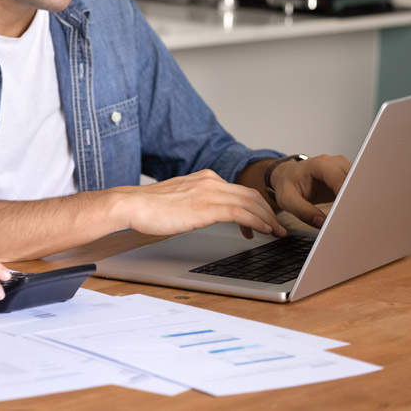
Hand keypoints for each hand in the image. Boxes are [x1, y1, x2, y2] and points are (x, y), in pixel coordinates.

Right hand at [118, 169, 287, 239]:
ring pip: (250, 203)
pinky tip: (265, 231)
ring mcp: (209, 193)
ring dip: (268, 219)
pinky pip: (241, 214)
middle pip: (251, 195)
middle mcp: (210, 181)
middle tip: (278, 227)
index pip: (239, 191)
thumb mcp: (179, 199)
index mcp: (205, 178)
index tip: (263, 220)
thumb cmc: (149, 207)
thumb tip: (203, 214)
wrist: (132, 205)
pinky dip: (258, 222)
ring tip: (277, 232)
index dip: (256, 206)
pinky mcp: (206, 207)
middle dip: (268, 212)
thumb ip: (196, 201)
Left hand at [269, 153, 350, 228]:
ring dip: (358, 198)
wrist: (287, 176)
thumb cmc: (287, 185)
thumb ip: (303, 211)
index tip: (348, 210)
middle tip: (354, 216)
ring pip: (359, 183)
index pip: (339, 178)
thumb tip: (322, 222)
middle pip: (353, 179)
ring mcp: (342, 169)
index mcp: (319, 164)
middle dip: (354, 197)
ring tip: (354, 215)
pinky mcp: (346, 178)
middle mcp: (334, 163)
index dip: (345, 194)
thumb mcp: (287, 200)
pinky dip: (356, 199)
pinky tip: (353, 211)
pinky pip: (356, 188)